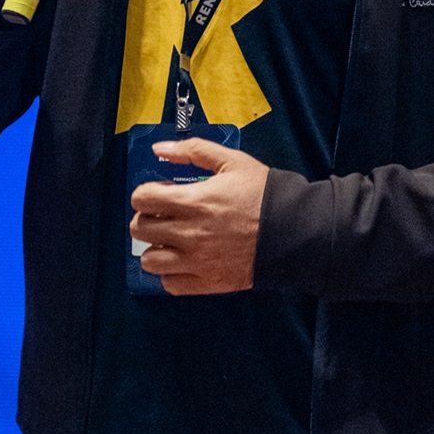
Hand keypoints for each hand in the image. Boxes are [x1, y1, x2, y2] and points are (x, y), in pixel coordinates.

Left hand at [129, 138, 268, 294]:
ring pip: (149, 261)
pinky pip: (170, 284)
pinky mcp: (207, 283)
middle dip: (147, 219)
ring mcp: (196, 262)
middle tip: (164, 216)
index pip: (141, 199)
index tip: (161, 194)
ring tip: (170, 241)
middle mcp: (189, 233)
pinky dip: (170, 274)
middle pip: (139, 229)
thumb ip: (193, 151)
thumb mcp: (232, 161)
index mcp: (193, 201)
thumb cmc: (263, 194)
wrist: (293, 231)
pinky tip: (183, 261)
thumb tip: (159, 149)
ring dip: (155, 248)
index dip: (147, 193)